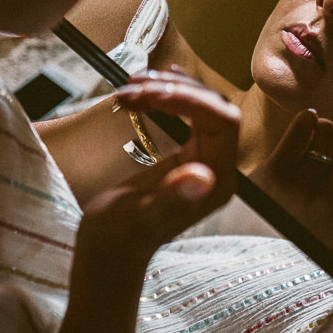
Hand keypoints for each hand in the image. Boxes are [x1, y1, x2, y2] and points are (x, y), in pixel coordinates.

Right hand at [74, 69, 239, 267]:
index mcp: (216, 180)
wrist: (109, 250)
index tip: (150, 93)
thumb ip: (172, 198)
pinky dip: (172, 93)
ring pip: (203, 104)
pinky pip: (192, 113)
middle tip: (131, 88)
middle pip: (214, 107)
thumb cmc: (122, 238)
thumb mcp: (142, 217)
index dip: (191, 99)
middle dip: (175, 89)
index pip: (222, 121)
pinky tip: (157, 82)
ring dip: (169, 87)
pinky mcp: (189, 154)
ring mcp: (206, 160)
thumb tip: (202, 176)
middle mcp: (218, 167)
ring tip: (130, 86)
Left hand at [250, 109, 332, 250]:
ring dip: (324, 131)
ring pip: (328, 131)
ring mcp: (299, 185)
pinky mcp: (273, 171)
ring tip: (315, 143)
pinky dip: (306, 121)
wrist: (248, 247)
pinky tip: (303, 129)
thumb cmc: (295, 241)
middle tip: (331, 152)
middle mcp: (327, 199)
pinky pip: (301, 128)